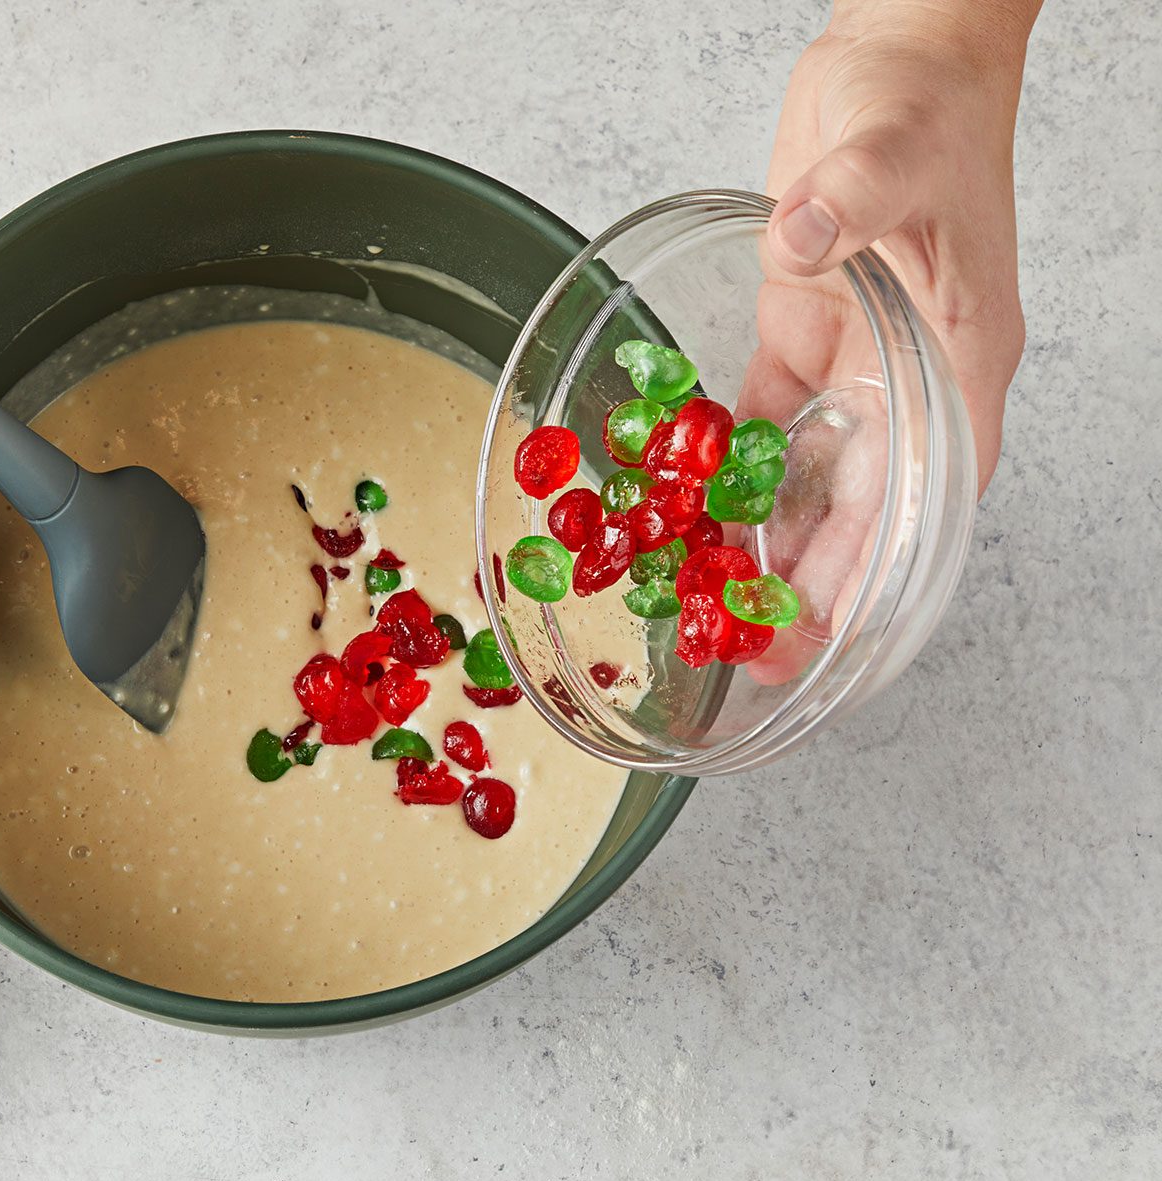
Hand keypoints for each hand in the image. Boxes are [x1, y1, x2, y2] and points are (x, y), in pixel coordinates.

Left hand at [737, 1, 1037, 682]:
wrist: (907, 47)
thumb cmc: (926, 100)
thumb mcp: (889, 152)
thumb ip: (846, 203)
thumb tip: (804, 238)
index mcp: (960, 357)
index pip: (929, 493)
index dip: (884, 570)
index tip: (837, 632)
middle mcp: (910, 375)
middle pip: (869, 508)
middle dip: (815, 585)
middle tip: (752, 651)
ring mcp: (857, 358)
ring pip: (814, 476)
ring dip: (769, 540)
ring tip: (717, 605)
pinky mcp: (805, 328)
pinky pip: (764, 418)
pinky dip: (729, 467)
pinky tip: (690, 511)